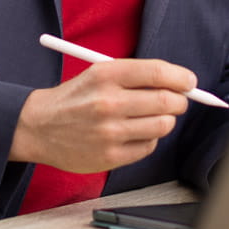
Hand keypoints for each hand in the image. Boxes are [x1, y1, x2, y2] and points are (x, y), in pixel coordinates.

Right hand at [9, 59, 193, 172]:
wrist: (38, 127)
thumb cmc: (75, 98)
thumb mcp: (99, 74)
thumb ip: (138, 76)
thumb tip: (181, 84)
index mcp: (106, 75)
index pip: (158, 73)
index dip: (182, 78)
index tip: (190, 82)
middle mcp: (108, 102)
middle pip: (168, 101)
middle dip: (179, 101)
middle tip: (176, 101)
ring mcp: (109, 131)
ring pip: (163, 125)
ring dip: (164, 121)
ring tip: (149, 118)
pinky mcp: (110, 155)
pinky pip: (149, 147)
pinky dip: (148, 139)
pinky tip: (133, 133)